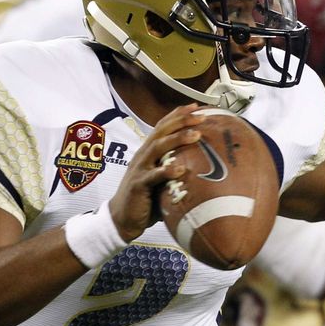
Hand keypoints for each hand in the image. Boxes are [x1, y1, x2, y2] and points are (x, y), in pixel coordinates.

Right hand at [109, 104, 203, 240]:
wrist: (121, 219)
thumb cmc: (146, 198)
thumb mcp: (161, 179)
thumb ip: (175, 167)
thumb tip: (203, 163)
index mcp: (149, 152)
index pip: (163, 127)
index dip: (178, 115)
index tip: (196, 107)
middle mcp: (143, 155)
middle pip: (162, 132)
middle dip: (181, 121)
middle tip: (200, 116)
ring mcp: (140, 168)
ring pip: (158, 148)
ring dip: (178, 139)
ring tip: (196, 135)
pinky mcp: (138, 185)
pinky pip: (153, 176)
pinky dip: (167, 171)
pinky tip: (180, 169)